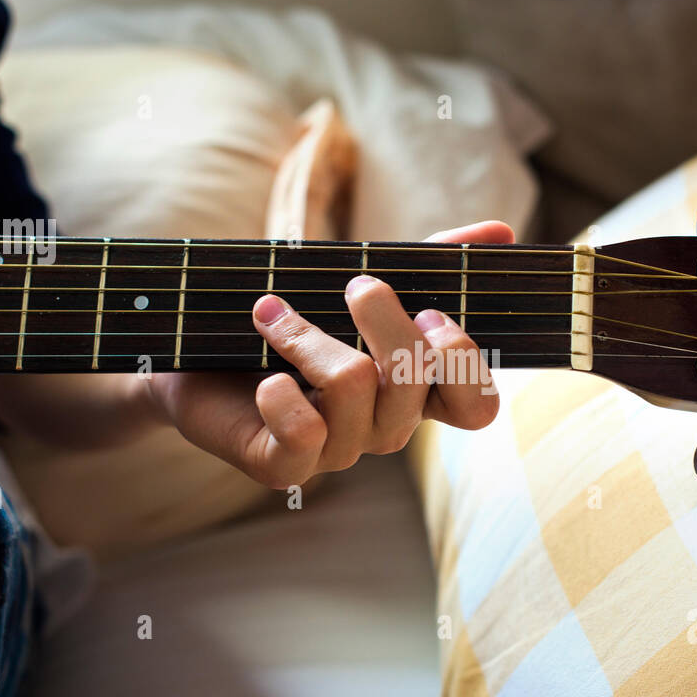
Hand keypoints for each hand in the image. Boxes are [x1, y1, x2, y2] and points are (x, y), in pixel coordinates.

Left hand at [144, 221, 510, 488]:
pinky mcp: (285, 466)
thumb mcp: (362, 283)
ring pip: (355, 387)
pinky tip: (262, 375)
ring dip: (309, 337)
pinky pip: (303, 432)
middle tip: (356, 286)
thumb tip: (503, 231)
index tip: (429, 315)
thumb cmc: (291, 318)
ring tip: (273, 314)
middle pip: (415, 380)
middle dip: (385, 320)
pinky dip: (279, 393)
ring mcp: (337, 452)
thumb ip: (434, 261)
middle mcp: (384, 428)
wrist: (193, 357)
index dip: (464, 364)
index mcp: (413, 392)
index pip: (477, 407)